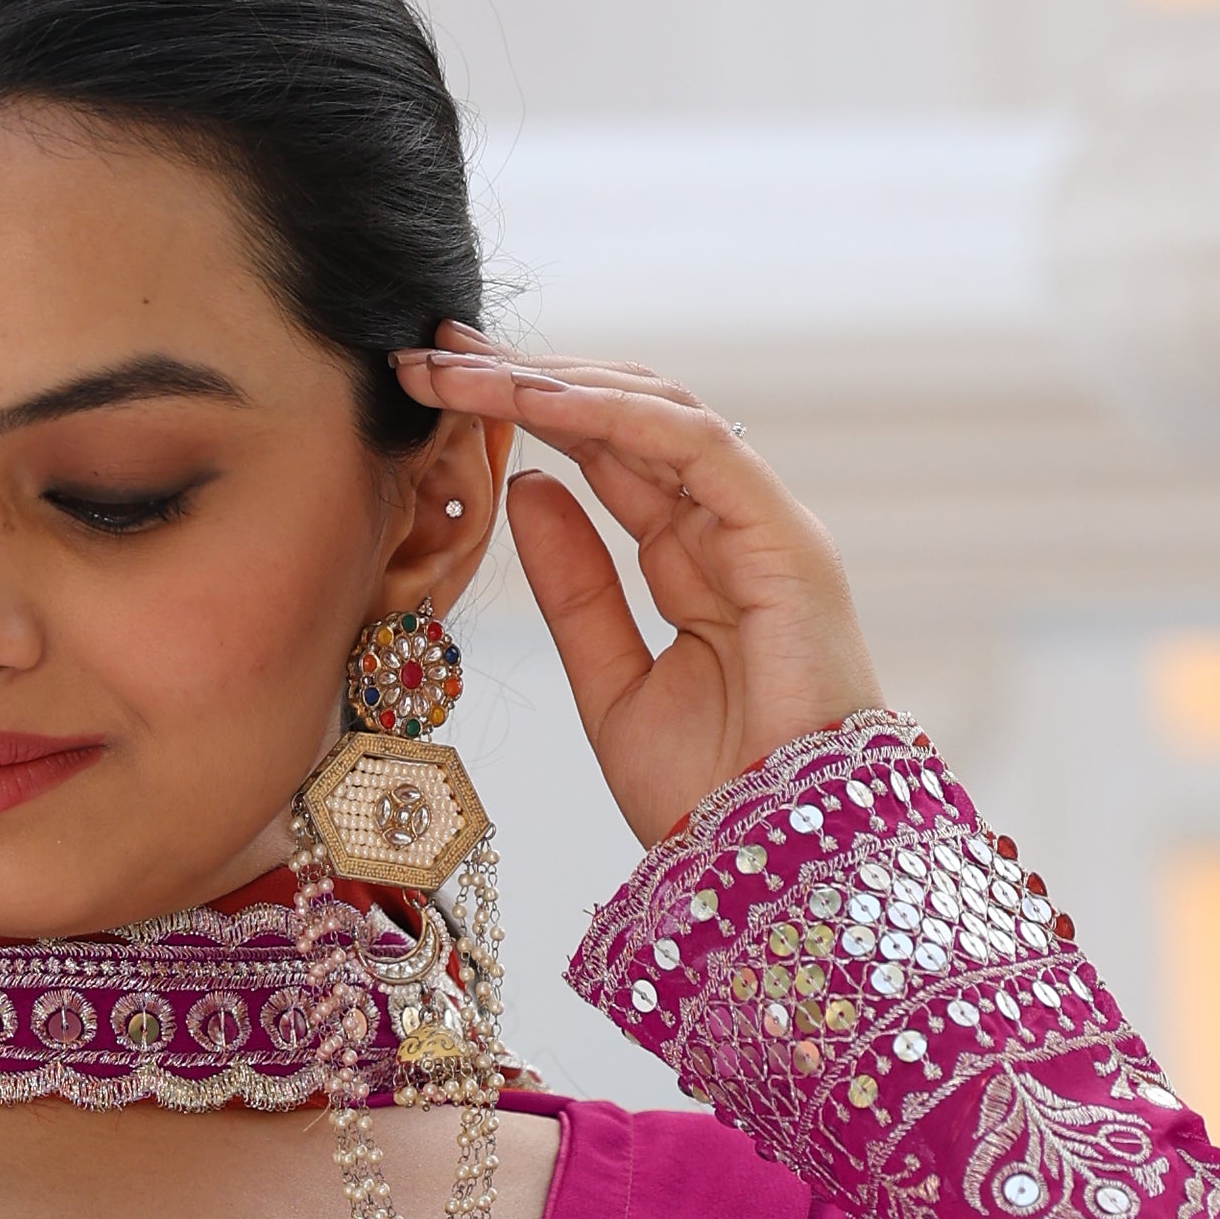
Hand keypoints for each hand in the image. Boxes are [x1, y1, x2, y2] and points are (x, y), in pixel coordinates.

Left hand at [399, 333, 880, 849]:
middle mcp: (732, 530)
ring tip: (464, 368)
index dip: (527, 415)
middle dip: (529, 380)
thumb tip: (530, 490)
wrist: (774, 865)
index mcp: (695, 564)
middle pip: (626, 421)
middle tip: (434, 354)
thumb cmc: (708, 798)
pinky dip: (615, 417)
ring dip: (555, 384)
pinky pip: (695, 447)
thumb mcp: (608, 685)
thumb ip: (575, 588)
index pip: (608, 458)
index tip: (439, 391)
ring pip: (656, 417)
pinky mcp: (785, 537)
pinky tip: (537, 401)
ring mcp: (764, 528)